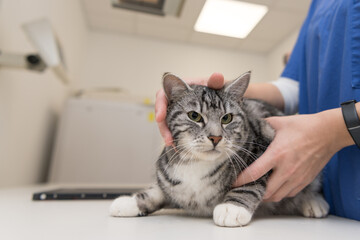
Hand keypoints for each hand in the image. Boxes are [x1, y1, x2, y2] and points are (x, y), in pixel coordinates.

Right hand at [155, 72, 224, 145]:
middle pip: (161, 113)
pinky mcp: (178, 123)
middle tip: (168, 138)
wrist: (219, 101)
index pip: (162, 95)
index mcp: (178, 89)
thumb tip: (218, 76)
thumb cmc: (213, 90)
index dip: (160, 106)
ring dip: (168, 135)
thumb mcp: (213, 87)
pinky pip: (173, 132)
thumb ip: (214, 83)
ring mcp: (175, 112)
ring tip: (172, 145)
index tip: (160, 117)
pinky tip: (178, 148)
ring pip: (166, 125)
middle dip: (164, 127)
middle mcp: (174, 100)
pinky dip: (175, 140)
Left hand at [233, 109, 351, 201]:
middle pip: (265, 192)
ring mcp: (297, 177)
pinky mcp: (305, 181)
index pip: (254, 173)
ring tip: (257, 189)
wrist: (328, 133)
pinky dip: (279, 193)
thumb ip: (262, 126)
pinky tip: (274, 187)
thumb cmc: (303, 126)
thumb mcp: (279, 122)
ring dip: (265, 195)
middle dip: (252, 192)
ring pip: (277, 196)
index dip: (240, 180)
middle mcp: (286, 170)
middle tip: (243, 189)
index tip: (232, 182)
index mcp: (277, 155)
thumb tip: (248, 126)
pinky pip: (289, 194)